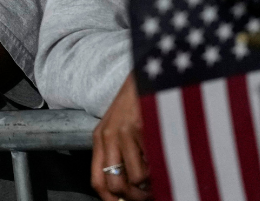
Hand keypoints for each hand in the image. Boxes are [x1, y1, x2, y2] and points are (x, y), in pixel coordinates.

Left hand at [91, 74, 148, 200]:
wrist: (147, 72)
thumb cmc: (136, 102)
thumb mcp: (118, 126)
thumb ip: (118, 152)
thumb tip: (127, 187)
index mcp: (100, 138)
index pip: (97, 181)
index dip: (110, 199)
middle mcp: (108, 136)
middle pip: (114, 184)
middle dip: (133, 197)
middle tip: (147, 195)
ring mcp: (125, 132)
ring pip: (136, 178)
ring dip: (149, 185)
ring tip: (157, 177)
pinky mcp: (142, 127)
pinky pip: (152, 162)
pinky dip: (159, 168)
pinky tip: (162, 159)